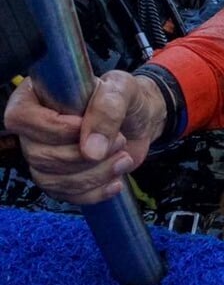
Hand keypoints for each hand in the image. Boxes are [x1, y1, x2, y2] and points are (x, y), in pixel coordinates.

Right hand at [2, 72, 166, 204]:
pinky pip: (65, 195)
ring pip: (51, 180)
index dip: (53, 128)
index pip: (21, 118)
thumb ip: (107, 110)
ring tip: (124, 158)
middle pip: (39, 155)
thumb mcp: (122, 89)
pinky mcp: (60, 178)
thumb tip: (90, 150)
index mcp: (39, 96)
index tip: (84, 125)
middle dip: (84, 155)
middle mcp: (34, 129)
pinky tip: (116, 181)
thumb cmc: (126, 97)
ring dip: (93, 174)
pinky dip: (94, 192)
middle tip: (120, 141)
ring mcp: (44, 155)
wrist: (141, 119)